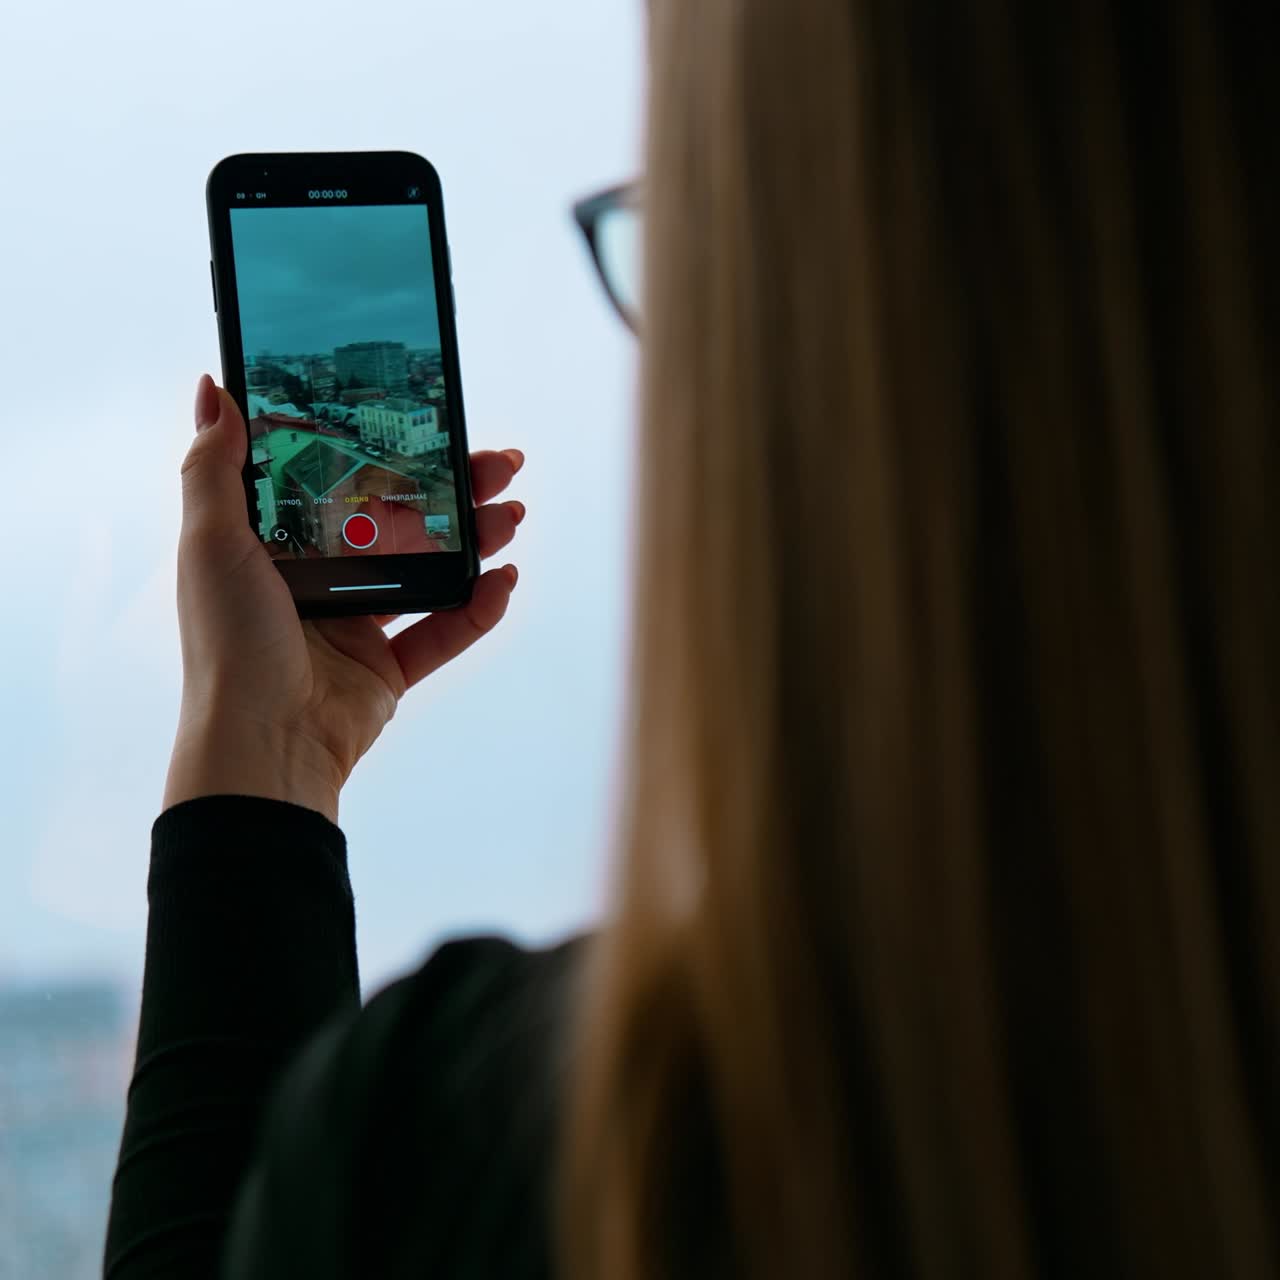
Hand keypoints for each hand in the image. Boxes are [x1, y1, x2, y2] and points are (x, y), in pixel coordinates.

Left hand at [164, 375, 524, 821]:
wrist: (264, 744)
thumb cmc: (231, 642)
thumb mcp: (212, 542)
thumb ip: (214, 467)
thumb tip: (214, 389)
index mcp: (276, 547)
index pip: (340, 482)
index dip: (384, 451)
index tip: (426, 421)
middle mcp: (318, 580)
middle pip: (397, 522)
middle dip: (451, 490)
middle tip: (498, 464)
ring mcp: (357, 627)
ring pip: (428, 571)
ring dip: (475, 540)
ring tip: (512, 513)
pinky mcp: (389, 670)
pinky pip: (443, 632)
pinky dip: (478, 608)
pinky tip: (504, 579)